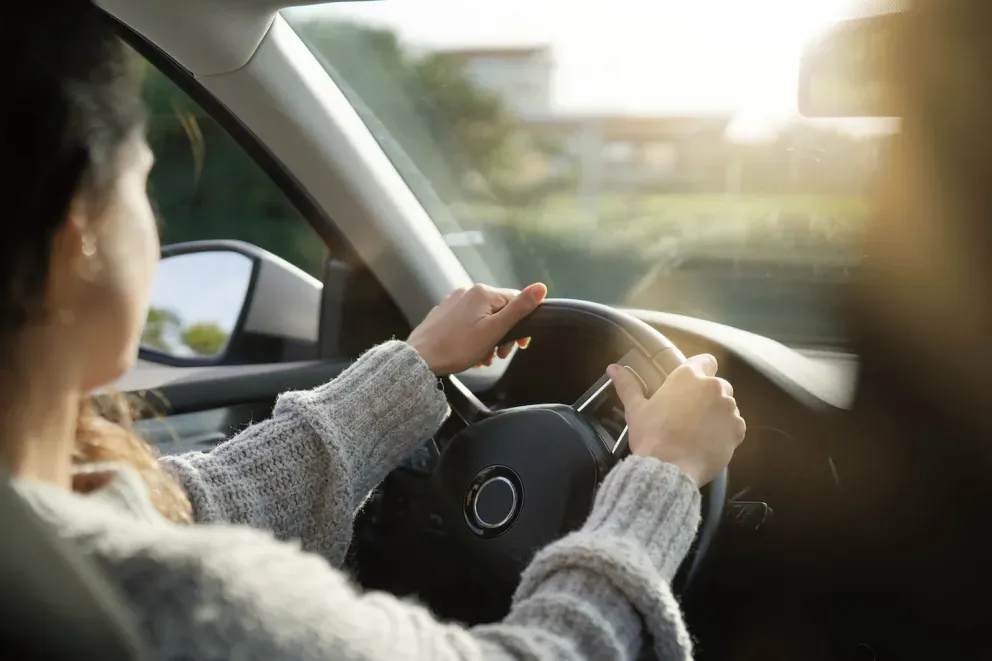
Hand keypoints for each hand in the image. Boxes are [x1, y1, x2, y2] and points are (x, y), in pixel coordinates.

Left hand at [407, 283, 547, 374]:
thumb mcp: (494, 330)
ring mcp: (454, 302)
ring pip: (483, 319)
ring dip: (489, 339)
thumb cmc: (457, 347)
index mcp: (483, 293)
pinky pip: (468, 323)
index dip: (522, 324)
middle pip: (499, 311)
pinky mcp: (444, 313)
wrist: (420, 358)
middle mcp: (468, 292)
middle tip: (499, 355)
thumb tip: (541, 287)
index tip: (520, 345)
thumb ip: (519, 309)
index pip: (515, 301)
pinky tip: (470, 353)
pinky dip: (474, 337)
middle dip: (503, 334)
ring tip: (482, 358)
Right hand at [607, 354, 745, 485]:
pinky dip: (725, 432)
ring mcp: (729, 409)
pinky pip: (734, 426)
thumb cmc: (651, 436)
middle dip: (706, 396)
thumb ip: (628, 385)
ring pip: (726, 406)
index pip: (706, 361)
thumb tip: (613, 368)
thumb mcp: (635, 410)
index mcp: (689, 376)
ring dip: (716, 414)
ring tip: (697, 432)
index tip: (688, 387)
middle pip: (717, 384)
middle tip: (687, 414)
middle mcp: (714, 387)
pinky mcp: (738, 430)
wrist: (669, 469)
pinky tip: (707, 443)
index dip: (699, 371)